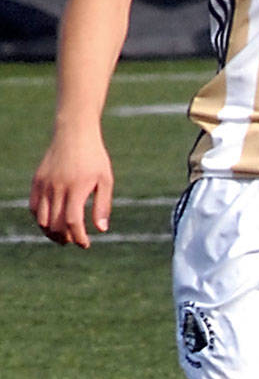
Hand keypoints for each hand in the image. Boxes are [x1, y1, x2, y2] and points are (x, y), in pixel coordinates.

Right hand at [29, 129, 113, 247]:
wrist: (73, 133)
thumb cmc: (94, 158)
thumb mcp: (105, 180)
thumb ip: (103, 205)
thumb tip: (101, 230)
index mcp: (77, 188)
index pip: (73, 221)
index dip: (79, 237)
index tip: (85, 245)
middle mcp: (57, 188)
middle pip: (56, 224)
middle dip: (65, 238)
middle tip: (74, 241)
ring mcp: (44, 185)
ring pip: (41, 219)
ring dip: (51, 232)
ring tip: (62, 236)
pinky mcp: (36, 181)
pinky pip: (33, 207)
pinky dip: (40, 219)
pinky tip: (51, 222)